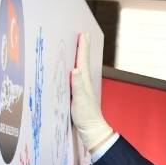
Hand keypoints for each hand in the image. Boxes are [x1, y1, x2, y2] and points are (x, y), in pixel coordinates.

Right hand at [70, 33, 114, 152]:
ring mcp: (83, 88)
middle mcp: (84, 82)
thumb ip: (77, 85)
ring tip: (80, 47)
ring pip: (81, 68)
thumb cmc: (86, 116)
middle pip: (83, 61)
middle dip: (83, 48)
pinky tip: (74, 70)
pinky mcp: (79, 94)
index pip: (83, 61)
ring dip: (80, 57)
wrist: (92, 130)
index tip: (83, 35)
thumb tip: (75, 69)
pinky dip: (76, 69)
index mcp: (84, 81)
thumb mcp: (80, 100)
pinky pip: (77, 77)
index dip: (82, 48)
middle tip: (84, 35)